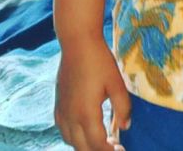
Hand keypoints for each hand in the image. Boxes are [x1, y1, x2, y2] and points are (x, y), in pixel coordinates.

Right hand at [54, 36, 130, 150]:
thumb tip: (125, 127)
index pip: (98, 145)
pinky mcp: (58, 104)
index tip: (122, 150)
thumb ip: (123, 107)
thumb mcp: (117, 83)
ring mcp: (62, 111)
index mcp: (86, 114)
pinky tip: (85, 129)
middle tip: (114, 147)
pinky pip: (63, 130)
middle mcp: (71, 117)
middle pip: (83, 148)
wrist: (77, 42)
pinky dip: (74, 137)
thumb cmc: (99, 61)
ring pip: (71, 141)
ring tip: (102, 140)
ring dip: (85, 146)